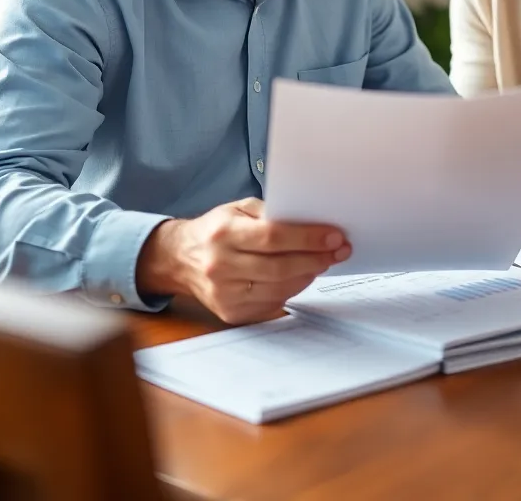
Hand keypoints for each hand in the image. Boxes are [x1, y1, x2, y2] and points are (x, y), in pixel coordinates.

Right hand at [136, 198, 350, 323]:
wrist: (180, 259)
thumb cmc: (216, 230)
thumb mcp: (238, 208)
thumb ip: (271, 212)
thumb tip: (309, 220)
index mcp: (224, 234)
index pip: (273, 237)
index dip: (308, 237)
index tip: (334, 236)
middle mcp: (222, 266)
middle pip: (280, 266)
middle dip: (316, 258)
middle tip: (339, 250)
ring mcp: (225, 294)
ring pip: (280, 287)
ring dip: (309, 274)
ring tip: (324, 260)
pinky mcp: (231, 313)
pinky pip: (272, 302)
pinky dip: (293, 288)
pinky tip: (303, 275)